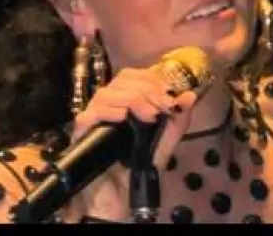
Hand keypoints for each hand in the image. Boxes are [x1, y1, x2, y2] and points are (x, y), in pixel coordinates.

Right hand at [61, 65, 197, 221]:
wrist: (118, 197)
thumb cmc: (138, 169)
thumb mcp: (164, 143)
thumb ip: (177, 120)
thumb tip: (190, 95)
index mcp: (126, 102)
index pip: (135, 75)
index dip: (153, 79)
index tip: (169, 95)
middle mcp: (109, 106)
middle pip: (123, 79)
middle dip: (148, 88)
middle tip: (163, 106)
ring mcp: (94, 118)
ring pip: (107, 92)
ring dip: (133, 98)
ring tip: (149, 116)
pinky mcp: (82, 133)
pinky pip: (90, 114)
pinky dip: (110, 111)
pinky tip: (123, 118)